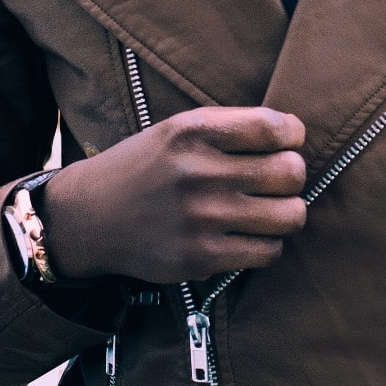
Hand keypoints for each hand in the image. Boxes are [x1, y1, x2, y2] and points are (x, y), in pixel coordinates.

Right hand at [38, 107, 306, 282]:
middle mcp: (198, 172)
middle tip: (277, 180)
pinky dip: (268, 244)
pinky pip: (269, 251)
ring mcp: (200, 218)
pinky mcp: (200, 257)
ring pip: (290, 215)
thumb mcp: (179, 129)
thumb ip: (232, 128)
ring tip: (270, 209)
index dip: (293, 135)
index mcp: (194, 132)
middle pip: (291, 172)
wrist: (89, 218)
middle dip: (292, 175)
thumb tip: (296, 137)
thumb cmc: (147, 168)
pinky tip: (251, 235)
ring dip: (287, 212)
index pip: (274, 128)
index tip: (285, 143)